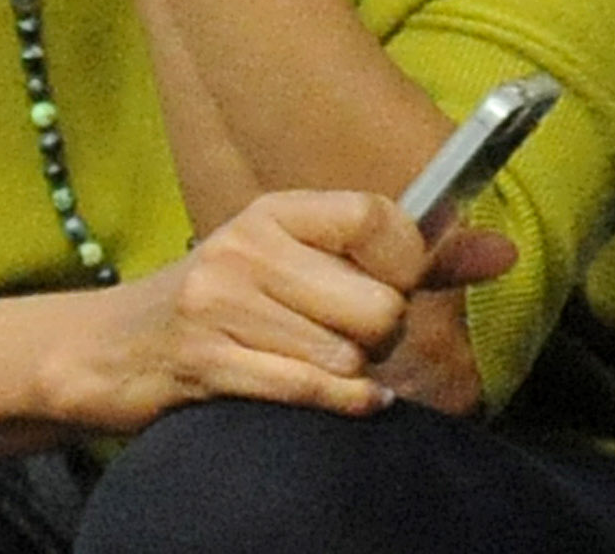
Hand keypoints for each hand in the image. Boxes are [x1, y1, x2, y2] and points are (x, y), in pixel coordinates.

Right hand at [47, 188, 513, 432]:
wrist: (109, 348)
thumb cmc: (226, 302)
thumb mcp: (301, 260)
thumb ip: (407, 257)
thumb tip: (505, 253)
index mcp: (276, 210)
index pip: (378, 218)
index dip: (410, 262)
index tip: (398, 282)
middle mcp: (248, 246)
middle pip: (375, 302)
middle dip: (380, 334)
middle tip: (351, 337)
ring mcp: (220, 304)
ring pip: (345, 355)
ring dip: (350, 375)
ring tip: (316, 363)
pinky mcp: (205, 363)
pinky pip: (307, 389)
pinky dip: (341, 403)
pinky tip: (345, 398)